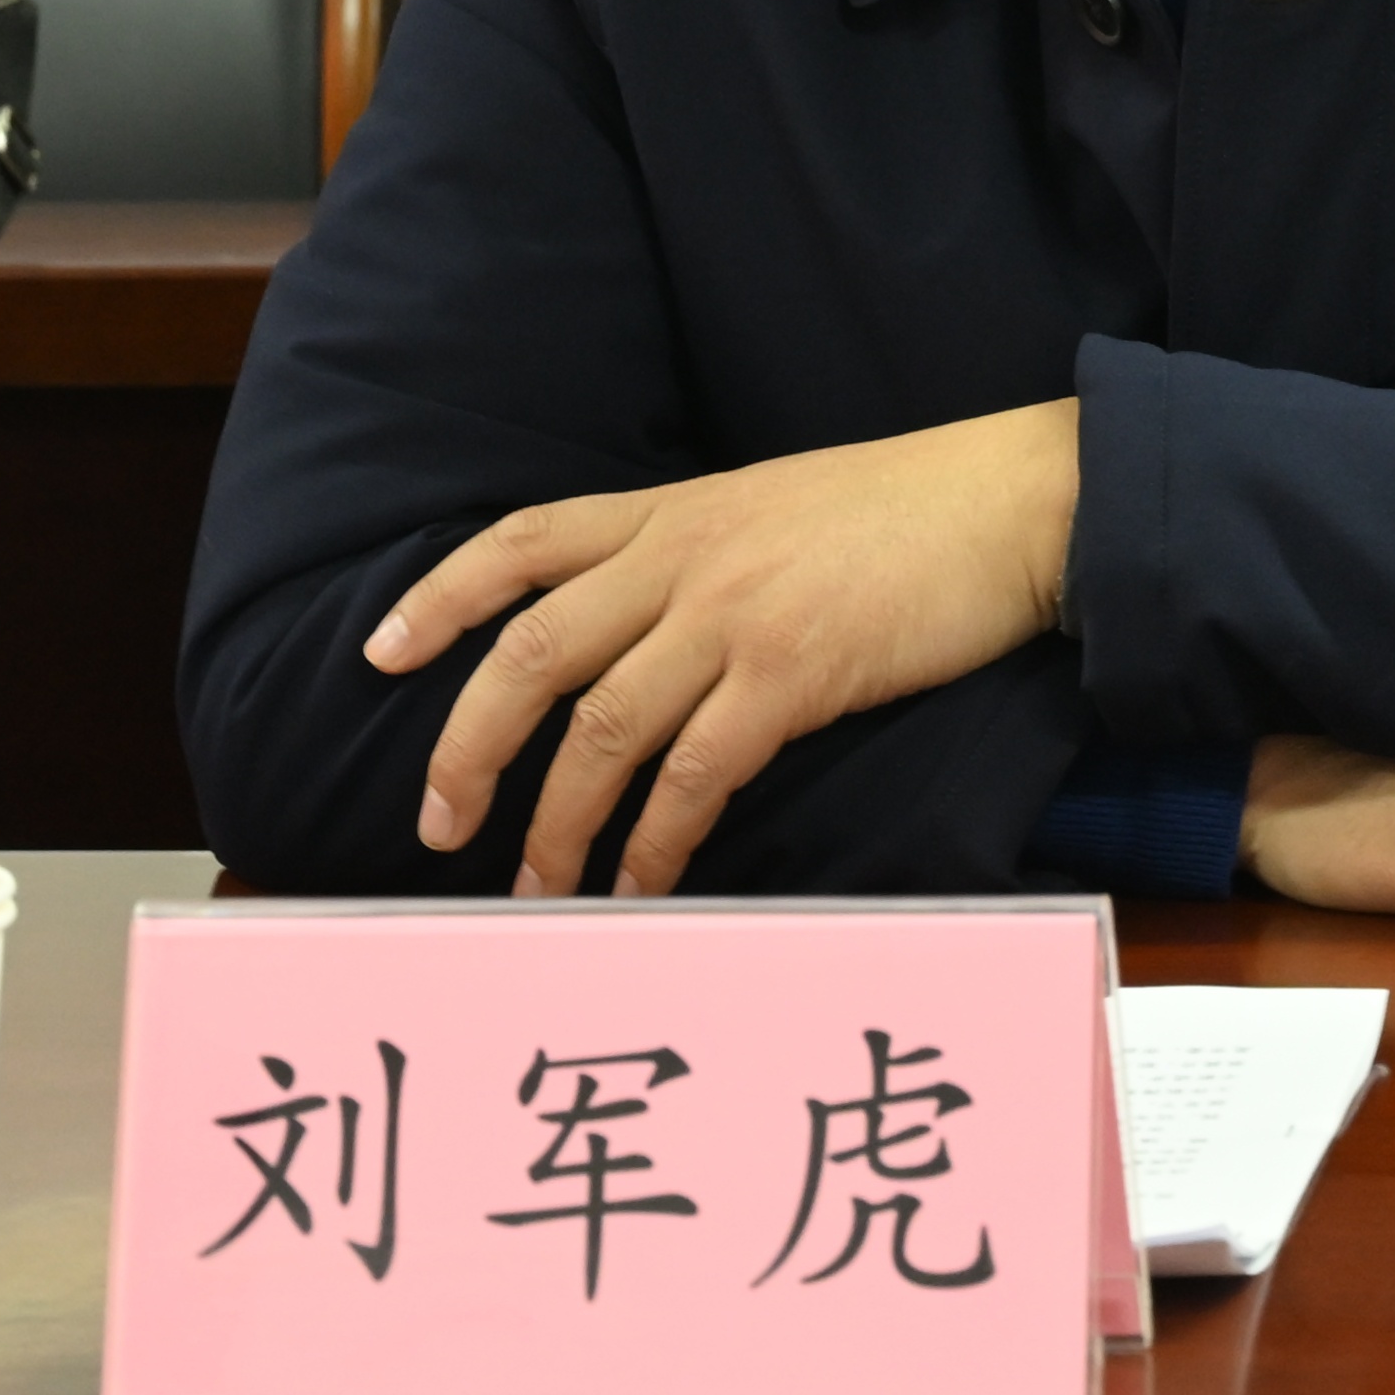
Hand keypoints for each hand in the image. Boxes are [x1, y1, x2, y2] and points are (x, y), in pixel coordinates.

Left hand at [362, 400, 1078, 894]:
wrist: (1012, 500)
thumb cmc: (906, 511)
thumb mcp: (773, 507)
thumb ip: (698, 555)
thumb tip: (644, 630)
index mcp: (673, 510)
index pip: (522, 541)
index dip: (441, 598)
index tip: (383, 653)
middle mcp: (683, 557)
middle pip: (532, 653)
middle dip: (468, 745)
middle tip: (435, 824)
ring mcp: (734, 616)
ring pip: (601, 731)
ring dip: (556, 824)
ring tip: (534, 893)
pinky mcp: (793, 674)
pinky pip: (695, 775)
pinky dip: (655, 845)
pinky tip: (642, 889)